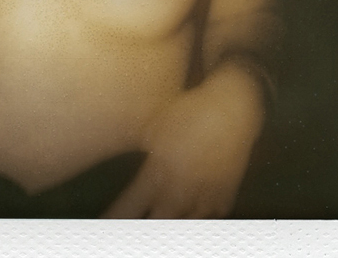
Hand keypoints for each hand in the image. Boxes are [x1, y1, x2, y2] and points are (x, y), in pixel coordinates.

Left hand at [104, 65, 264, 218]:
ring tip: (163, 220)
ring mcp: (205, 195)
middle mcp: (180, 190)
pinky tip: (194, 212)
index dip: (115, 216)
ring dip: (174, 221)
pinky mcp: (225, 194)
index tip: (104, 223)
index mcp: (158, 172)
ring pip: (186, 223)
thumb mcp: (156, 123)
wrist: (233, 107)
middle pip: (158, 221)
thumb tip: (136, 156)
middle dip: (144, 227)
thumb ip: (143, 146)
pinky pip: (211, 214)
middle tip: (132, 230)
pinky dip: (201, 214)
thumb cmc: (190, 110)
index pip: (130, 205)